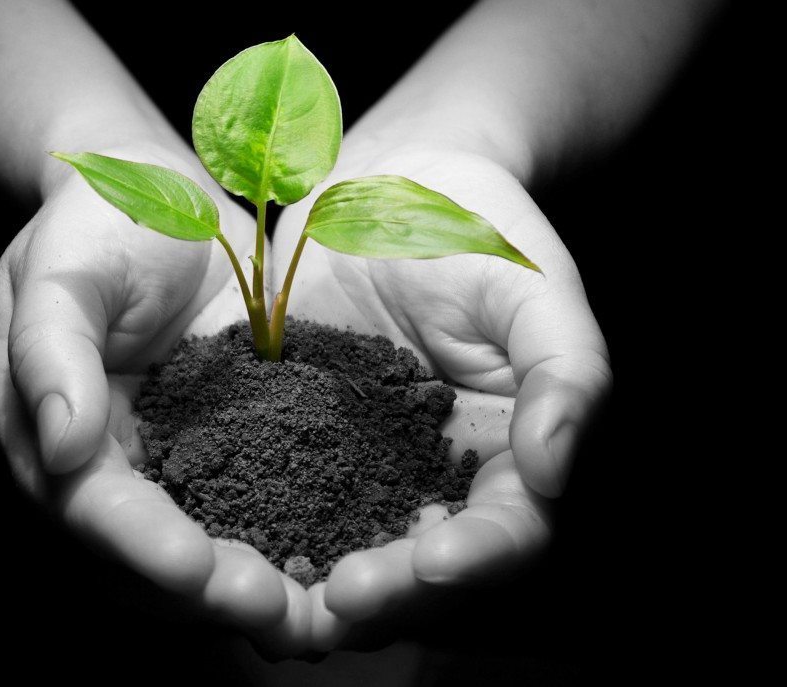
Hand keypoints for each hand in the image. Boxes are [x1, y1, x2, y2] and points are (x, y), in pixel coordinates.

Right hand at [0, 141, 312, 655]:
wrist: (157, 200)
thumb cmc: (99, 223)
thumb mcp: (62, 268)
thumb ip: (49, 348)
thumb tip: (59, 447)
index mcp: (39, 429)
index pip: (87, 508)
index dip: (140, 547)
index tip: (198, 573)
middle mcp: (94, 466)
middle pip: (138, 559)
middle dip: (204, 594)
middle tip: (279, 616)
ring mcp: (154, 465)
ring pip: (188, 556)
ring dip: (244, 591)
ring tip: (311, 613)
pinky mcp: (211, 453)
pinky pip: (237, 514)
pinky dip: (275, 545)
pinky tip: (328, 564)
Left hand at [271, 145, 611, 649]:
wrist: (383, 187)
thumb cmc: (475, 228)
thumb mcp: (532, 285)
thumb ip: (564, 370)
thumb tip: (553, 466)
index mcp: (502, 453)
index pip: (504, 531)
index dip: (474, 556)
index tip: (432, 561)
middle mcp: (429, 477)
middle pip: (418, 568)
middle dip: (386, 594)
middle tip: (341, 598)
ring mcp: (357, 467)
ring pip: (342, 550)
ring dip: (313, 586)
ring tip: (279, 596)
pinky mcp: (290, 442)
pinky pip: (272, 499)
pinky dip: (252, 532)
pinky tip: (222, 540)